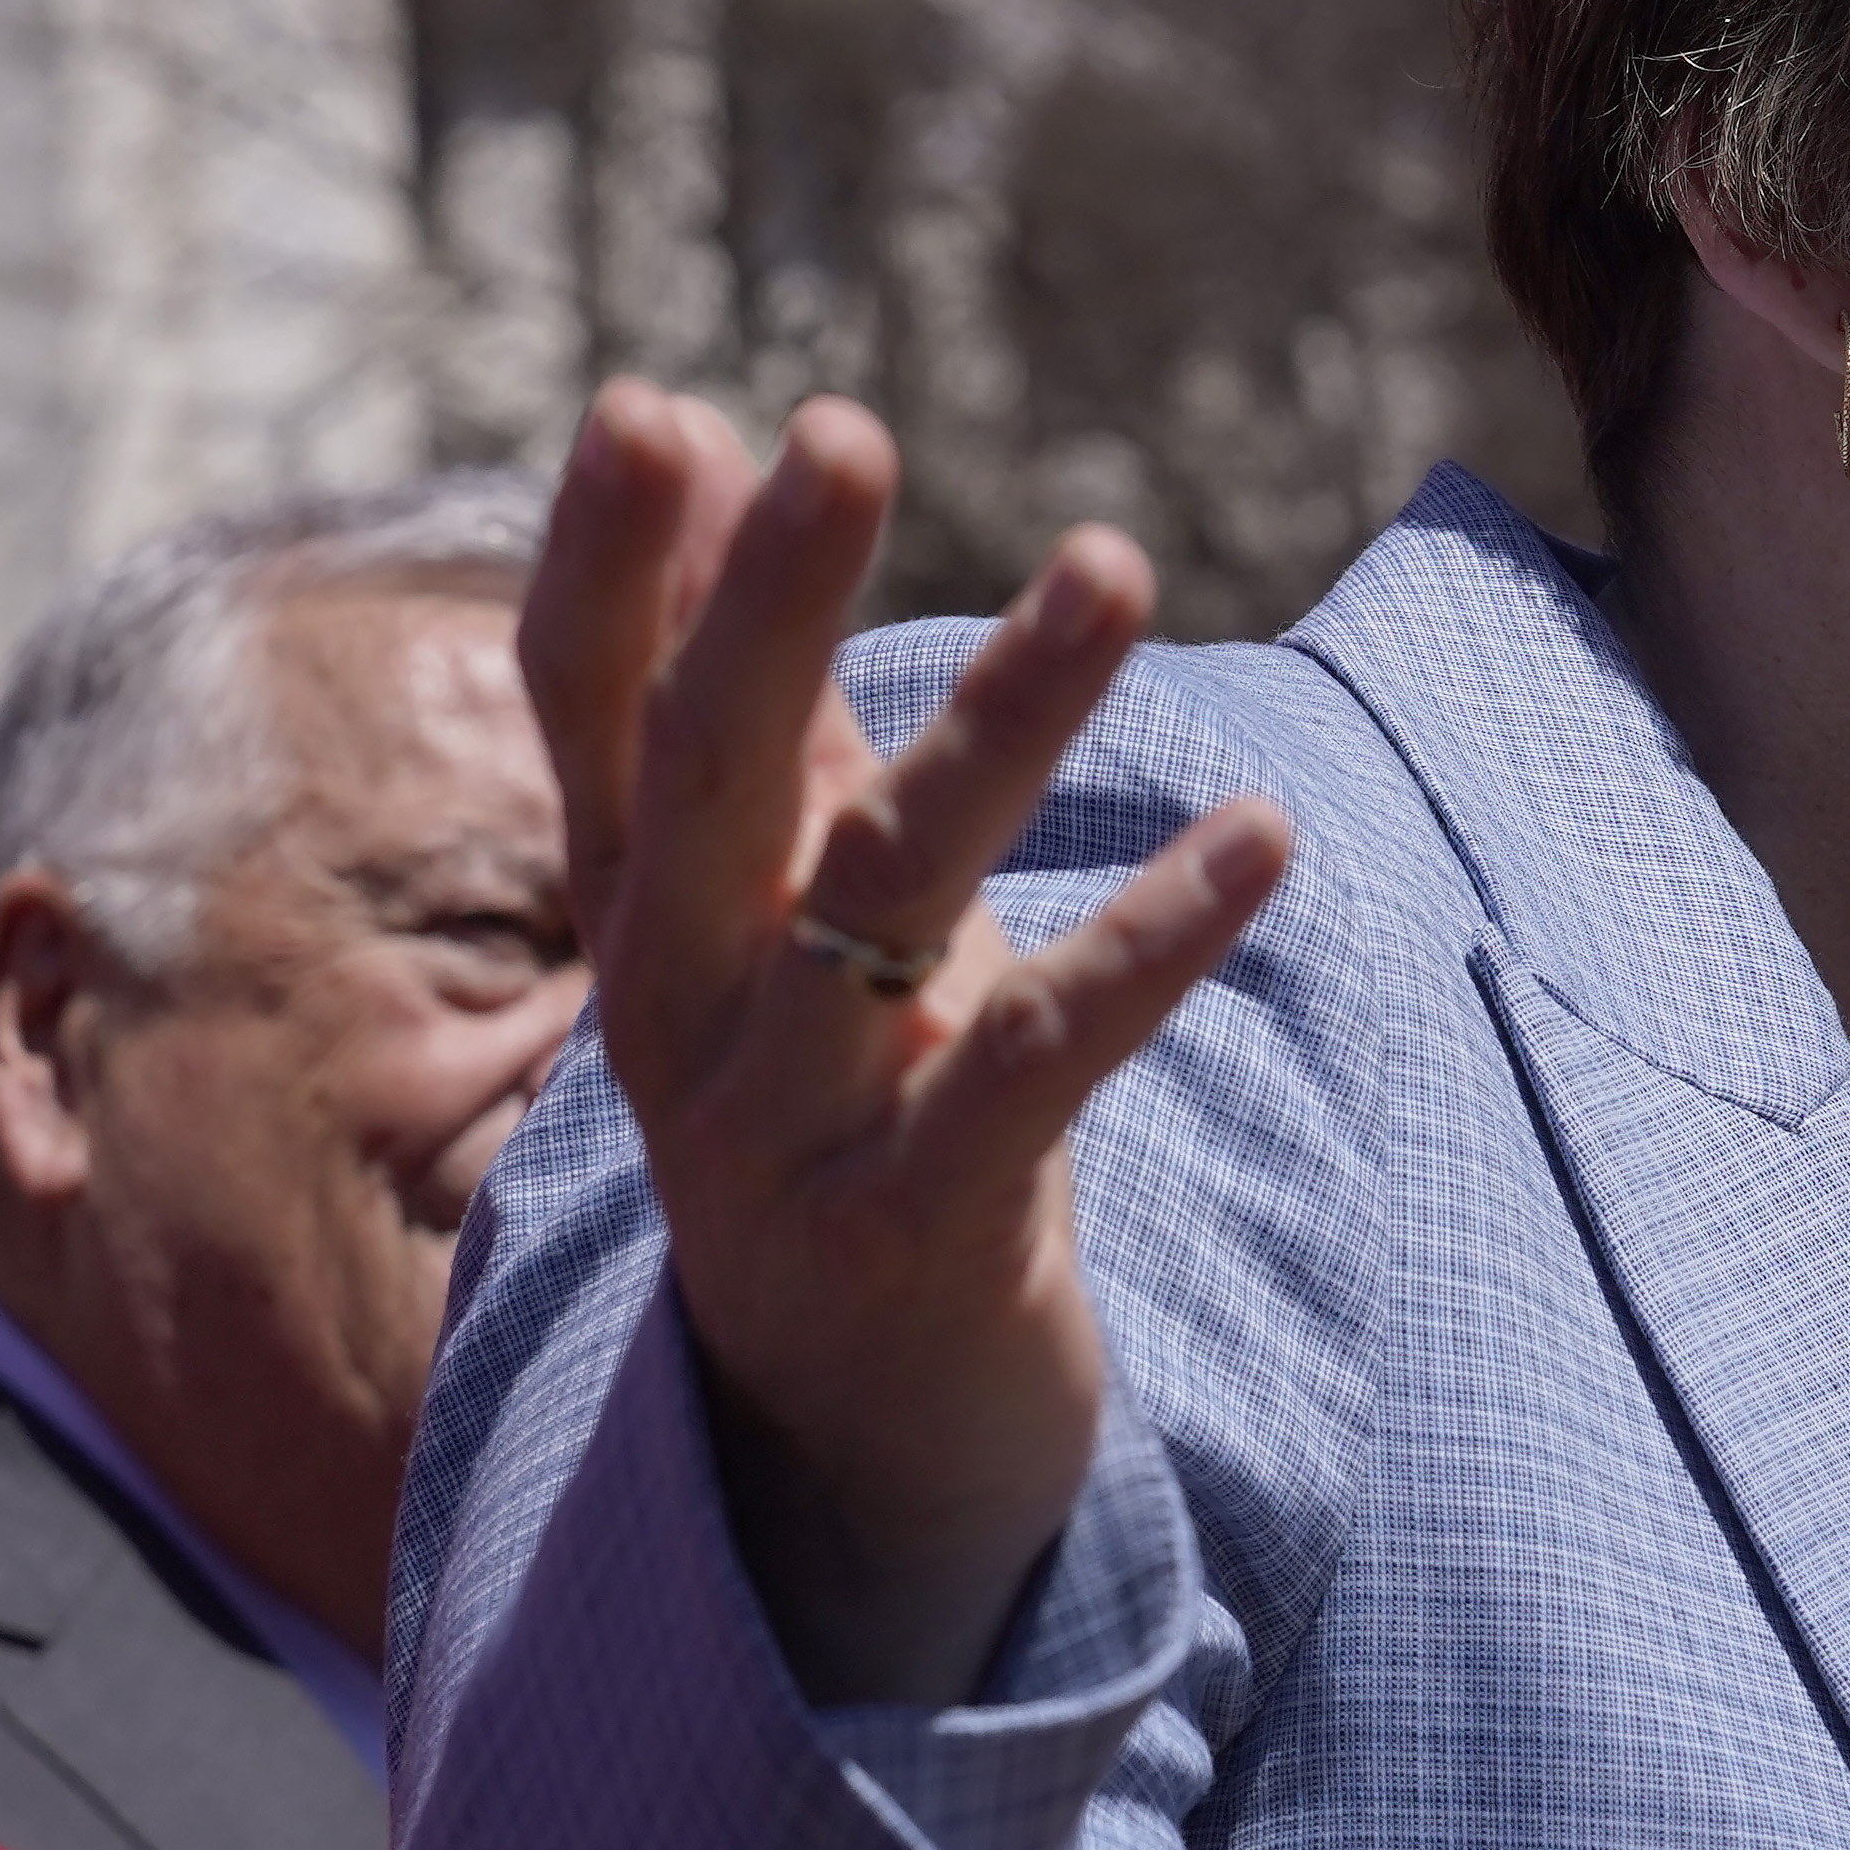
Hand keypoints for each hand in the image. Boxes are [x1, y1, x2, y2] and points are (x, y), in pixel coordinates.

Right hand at [526, 385, 1287, 1707]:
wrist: (856, 1441)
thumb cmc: (828, 1104)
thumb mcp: (759, 899)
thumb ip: (733, 685)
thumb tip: (699, 430)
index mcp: (641, 912)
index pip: (588, 711)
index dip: (603, 566)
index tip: (655, 409)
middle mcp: (681, 1009)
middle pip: (709, 778)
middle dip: (767, 603)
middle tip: (838, 431)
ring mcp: (789, 1129)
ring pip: (890, 894)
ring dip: (1004, 720)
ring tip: (1117, 563)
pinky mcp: (918, 1230)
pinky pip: (1037, 1065)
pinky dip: (1149, 944)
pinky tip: (1262, 838)